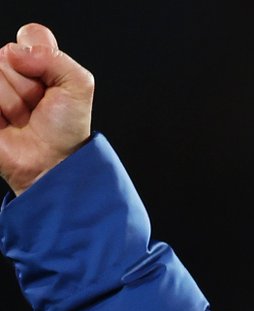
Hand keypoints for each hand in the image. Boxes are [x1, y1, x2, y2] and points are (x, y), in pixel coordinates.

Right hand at [0, 23, 92, 194]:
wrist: (50, 166)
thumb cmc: (65, 132)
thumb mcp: (79, 88)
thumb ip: (56, 58)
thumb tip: (16, 52)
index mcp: (36, 61)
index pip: (31, 34)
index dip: (41, 56)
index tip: (51, 85)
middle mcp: (11, 69)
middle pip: (8, 55)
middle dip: (27, 86)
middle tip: (36, 109)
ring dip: (12, 102)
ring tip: (22, 119)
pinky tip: (5, 124)